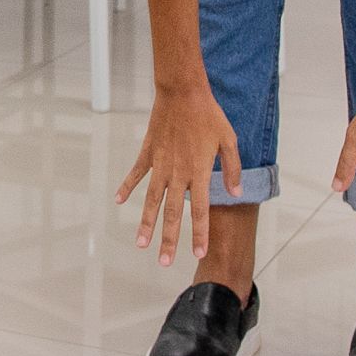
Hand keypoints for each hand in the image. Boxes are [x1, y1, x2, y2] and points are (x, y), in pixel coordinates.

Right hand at [116, 87, 241, 266]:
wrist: (183, 92)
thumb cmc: (209, 115)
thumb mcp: (229, 140)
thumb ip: (233, 169)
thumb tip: (235, 193)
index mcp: (200, 172)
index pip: (201, 211)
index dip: (199, 234)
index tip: (198, 254)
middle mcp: (178, 173)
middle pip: (173, 214)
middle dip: (169, 240)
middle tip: (164, 262)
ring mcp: (161, 164)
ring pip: (152, 200)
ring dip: (147, 223)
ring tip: (141, 244)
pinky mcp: (148, 153)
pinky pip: (136, 174)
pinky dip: (126, 187)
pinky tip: (119, 201)